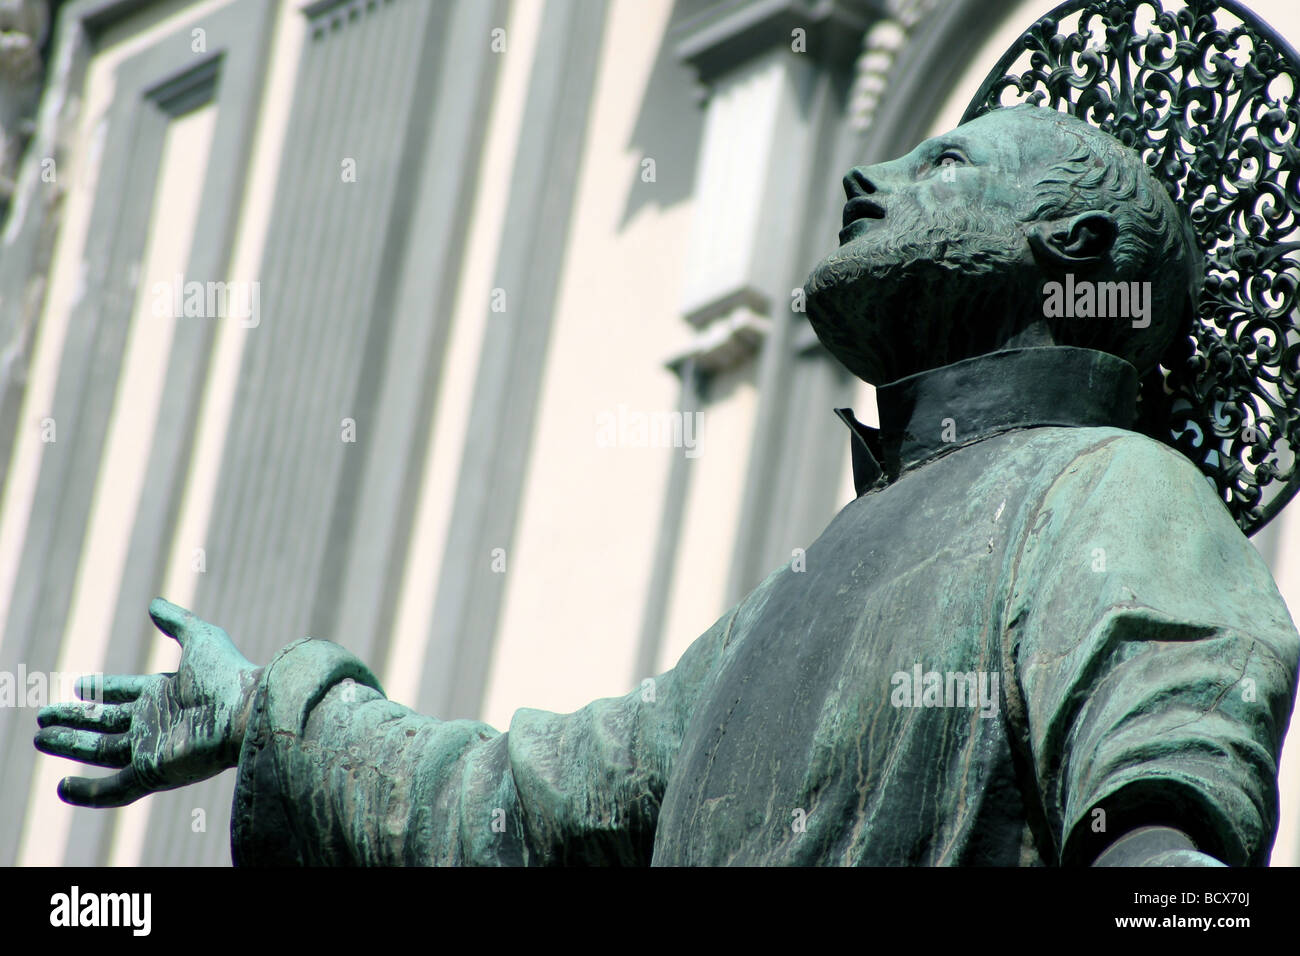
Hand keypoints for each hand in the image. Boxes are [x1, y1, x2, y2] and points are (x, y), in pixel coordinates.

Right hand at [33, 598, 262, 807]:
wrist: (247, 711)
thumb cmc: (229, 674)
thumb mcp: (201, 637)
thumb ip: (177, 622)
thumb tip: (154, 604)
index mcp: (168, 693)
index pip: (127, 693)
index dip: (104, 690)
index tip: (79, 686)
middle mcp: (158, 722)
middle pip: (107, 723)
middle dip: (76, 720)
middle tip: (43, 717)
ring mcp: (154, 749)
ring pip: (102, 752)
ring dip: (71, 745)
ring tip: (39, 738)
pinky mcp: (153, 773)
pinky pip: (114, 790)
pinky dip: (88, 792)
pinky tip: (62, 787)